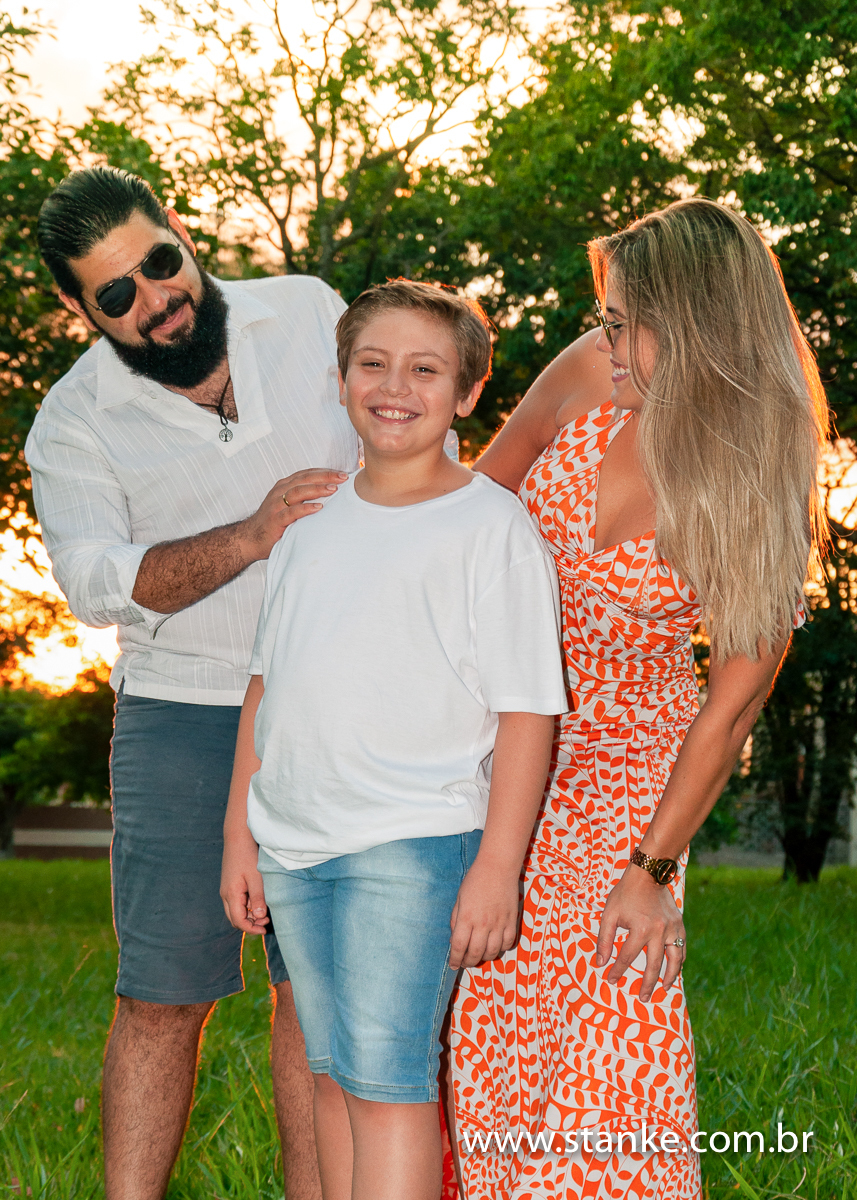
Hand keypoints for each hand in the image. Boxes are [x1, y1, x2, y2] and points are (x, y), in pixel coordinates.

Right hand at [220, 822, 269, 934]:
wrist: (237, 837)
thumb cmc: (247, 855)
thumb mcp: (256, 877)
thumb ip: (258, 897)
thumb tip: (260, 916)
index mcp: (231, 894)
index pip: (238, 921)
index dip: (251, 928)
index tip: (264, 929)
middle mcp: (225, 894)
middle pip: (235, 918)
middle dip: (250, 924)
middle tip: (266, 922)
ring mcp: (226, 889)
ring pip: (235, 910)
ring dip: (249, 915)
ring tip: (265, 912)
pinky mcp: (230, 884)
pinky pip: (236, 901)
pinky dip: (247, 906)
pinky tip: (259, 900)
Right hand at [238, 468, 347, 562]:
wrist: (250, 538)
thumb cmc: (275, 522)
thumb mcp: (288, 505)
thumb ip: (304, 498)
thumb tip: (330, 495)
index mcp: (284, 486)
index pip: (307, 474)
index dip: (325, 471)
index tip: (342, 473)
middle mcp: (280, 492)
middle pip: (305, 479)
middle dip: (325, 476)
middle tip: (343, 477)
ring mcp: (276, 505)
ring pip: (298, 492)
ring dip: (317, 489)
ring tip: (333, 489)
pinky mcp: (275, 520)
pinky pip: (291, 512)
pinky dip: (305, 509)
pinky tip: (318, 508)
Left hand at [449, 858, 519, 969]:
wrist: (498, 866)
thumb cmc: (475, 880)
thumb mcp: (459, 899)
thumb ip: (455, 920)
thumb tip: (454, 939)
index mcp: (466, 917)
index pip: (458, 946)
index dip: (455, 959)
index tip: (453, 965)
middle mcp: (483, 923)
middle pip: (475, 953)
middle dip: (468, 962)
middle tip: (465, 963)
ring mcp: (499, 923)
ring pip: (493, 952)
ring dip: (484, 958)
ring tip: (479, 956)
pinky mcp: (512, 921)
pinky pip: (508, 943)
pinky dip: (501, 949)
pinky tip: (495, 946)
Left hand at [595, 864, 685, 1000]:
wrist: (648, 873)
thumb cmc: (625, 893)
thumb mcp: (609, 914)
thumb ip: (604, 939)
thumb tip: (600, 962)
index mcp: (640, 929)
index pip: (627, 958)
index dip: (617, 971)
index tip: (611, 980)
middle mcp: (659, 932)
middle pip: (653, 965)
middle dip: (647, 984)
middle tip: (642, 998)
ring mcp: (672, 929)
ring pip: (674, 960)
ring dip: (670, 977)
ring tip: (665, 989)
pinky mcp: (679, 924)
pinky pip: (681, 947)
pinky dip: (679, 960)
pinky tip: (675, 968)